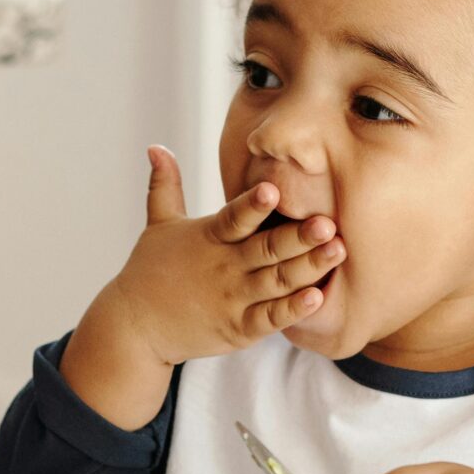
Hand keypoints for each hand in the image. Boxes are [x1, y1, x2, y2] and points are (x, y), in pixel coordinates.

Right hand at [90, 146, 342, 367]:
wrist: (136, 326)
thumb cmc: (150, 271)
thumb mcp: (158, 224)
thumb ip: (165, 185)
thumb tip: (156, 146)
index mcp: (208, 237)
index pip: (234, 218)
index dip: (253, 205)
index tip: (274, 189)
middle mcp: (223, 267)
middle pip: (266, 249)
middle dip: (298, 236)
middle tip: (328, 223)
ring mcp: (232, 299)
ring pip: (277, 281)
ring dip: (308, 267)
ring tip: (337, 251)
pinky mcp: (239, 328)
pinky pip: (270, 318)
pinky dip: (293, 309)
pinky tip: (317, 296)